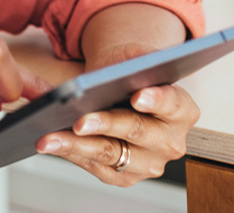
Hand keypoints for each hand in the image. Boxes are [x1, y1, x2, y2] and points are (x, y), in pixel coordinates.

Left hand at [35, 42, 200, 185]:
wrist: (118, 92)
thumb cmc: (127, 73)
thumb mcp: (134, 56)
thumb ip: (137, 58)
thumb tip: (124, 66)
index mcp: (182, 110)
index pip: (172, 103)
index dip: (156, 99)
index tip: (137, 96)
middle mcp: (170, 141)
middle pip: (137, 131)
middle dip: (106, 125)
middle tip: (80, 121)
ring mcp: (149, 162)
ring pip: (112, 154)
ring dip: (78, 146)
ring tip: (52, 137)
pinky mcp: (125, 176)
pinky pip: (96, 167)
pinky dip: (72, 154)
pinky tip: (53, 144)